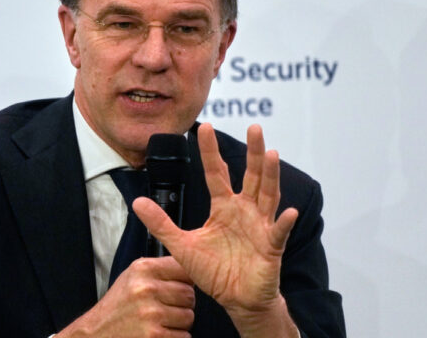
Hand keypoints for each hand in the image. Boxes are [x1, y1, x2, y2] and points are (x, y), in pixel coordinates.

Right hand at [56, 256, 194, 337]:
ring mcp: (150, 313)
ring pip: (189, 316)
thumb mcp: (133, 277)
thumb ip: (160, 269)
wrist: (96, 333)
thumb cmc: (118, 306)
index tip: (178, 286)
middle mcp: (147, 288)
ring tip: (159, 321)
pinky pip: (184, 336)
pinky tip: (159, 333)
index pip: (184, 268)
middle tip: (165, 308)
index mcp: (143, 269)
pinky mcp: (154, 335)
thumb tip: (192, 267)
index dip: (186, 281)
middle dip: (182, 304)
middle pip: (189, 295)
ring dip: (179, 323)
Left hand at [134, 123, 298, 335]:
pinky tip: (288, 211)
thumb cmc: (214, 272)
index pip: (216, 173)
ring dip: (270, 176)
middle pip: (251, 176)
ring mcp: (261, 226)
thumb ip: (161, 223)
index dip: (210, 152)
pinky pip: (278, 232)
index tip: (204, 128)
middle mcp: (245, 210)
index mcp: (223, 207)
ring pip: (268, 195)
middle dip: (253, 152)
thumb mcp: (182, 245)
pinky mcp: (271, 246)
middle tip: (255, 127)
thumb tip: (138, 202)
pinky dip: (284, 221)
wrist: (236, 300)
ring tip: (272, 154)